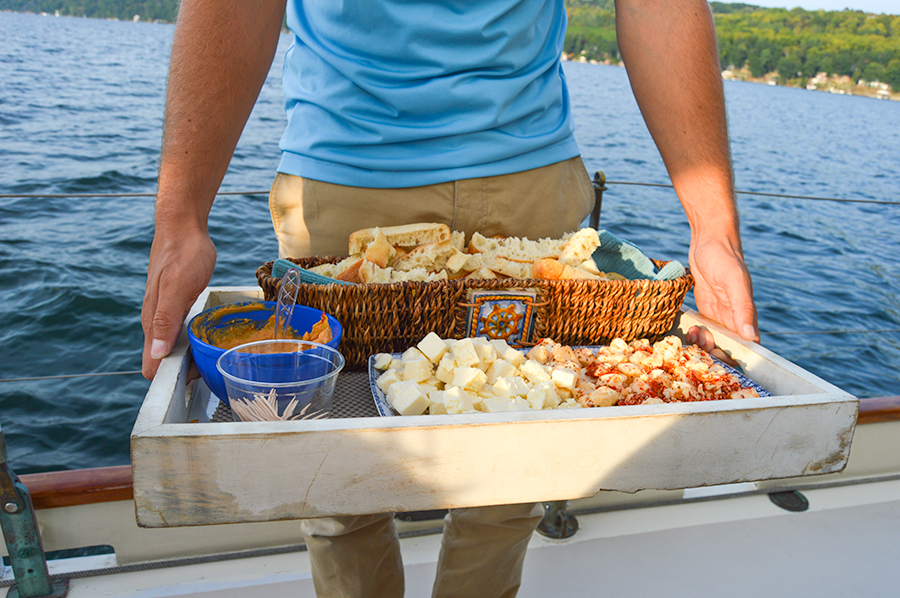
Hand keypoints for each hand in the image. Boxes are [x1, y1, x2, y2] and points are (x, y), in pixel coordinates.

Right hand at [141, 226, 215, 378]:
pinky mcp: (176, 304)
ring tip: (213, 359)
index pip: (151, 366)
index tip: (192, 383)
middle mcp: (156, 320)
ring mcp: (165, 312)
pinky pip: (181, 331)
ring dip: (190, 357)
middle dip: (184, 372)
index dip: (169, 380)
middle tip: (211, 370)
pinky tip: (208, 339)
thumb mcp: (176, 287)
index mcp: (152, 321)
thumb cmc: (182, 254)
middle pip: (163, 360)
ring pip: (172, 346)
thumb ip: (164, 320)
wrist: (183, 227)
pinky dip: (193, 340)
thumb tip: (155, 354)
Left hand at [686, 234, 757, 364]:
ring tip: (694, 333)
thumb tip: (751, 336)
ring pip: (714, 341)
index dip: (735, 357)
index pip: (748, 347)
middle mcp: (735, 319)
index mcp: (746, 315)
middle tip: (700, 340)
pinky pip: (703, 330)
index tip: (718, 356)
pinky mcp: (707, 310)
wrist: (708, 241)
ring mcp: (720, 316)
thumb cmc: (724, 257)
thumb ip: (743, 308)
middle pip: (728, 348)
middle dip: (714, 351)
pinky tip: (690, 329)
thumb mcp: (733, 280)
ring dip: (702, 344)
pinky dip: (696, 335)